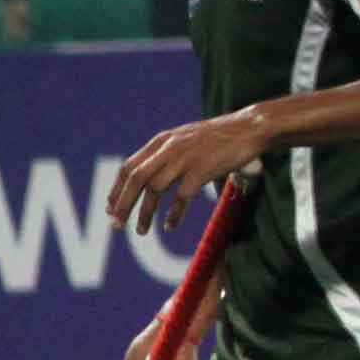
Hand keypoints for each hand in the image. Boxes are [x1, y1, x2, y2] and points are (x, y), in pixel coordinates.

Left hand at [107, 109, 263, 235]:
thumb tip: (146, 178)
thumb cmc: (218, 136)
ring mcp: (185, 158)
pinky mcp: (202, 169)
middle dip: (122, 204)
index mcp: (161, 141)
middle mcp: (169, 148)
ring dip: (144, 213)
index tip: (110, 208)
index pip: (129, 167)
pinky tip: (169, 225)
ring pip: (154, 190)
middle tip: (116, 225)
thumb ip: (165, 153)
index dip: (116, 189)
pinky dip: (173, 214)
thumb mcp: (184, 138)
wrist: (250, 127)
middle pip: (136, 179)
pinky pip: (181, 196)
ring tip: (141, 231)